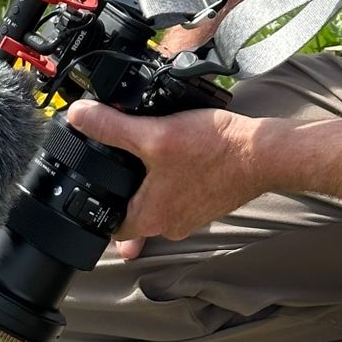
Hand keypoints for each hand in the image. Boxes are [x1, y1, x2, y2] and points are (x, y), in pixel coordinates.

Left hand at [66, 100, 264, 256]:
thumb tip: (78, 116)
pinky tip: (176, 156)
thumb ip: (113, 127)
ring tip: (141, 155)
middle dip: (122, 188)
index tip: (88, 182)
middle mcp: (169, 224)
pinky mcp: (206, 201)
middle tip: (112, 164)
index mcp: (150, 218)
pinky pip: (179, 193)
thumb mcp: (156, 134)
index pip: (108, 224)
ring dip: (148, 182)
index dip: (94, 203)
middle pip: (132, 212)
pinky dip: (172, 178)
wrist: (262, 153)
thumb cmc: (215, 150)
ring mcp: (190, 215)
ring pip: (157, 201)